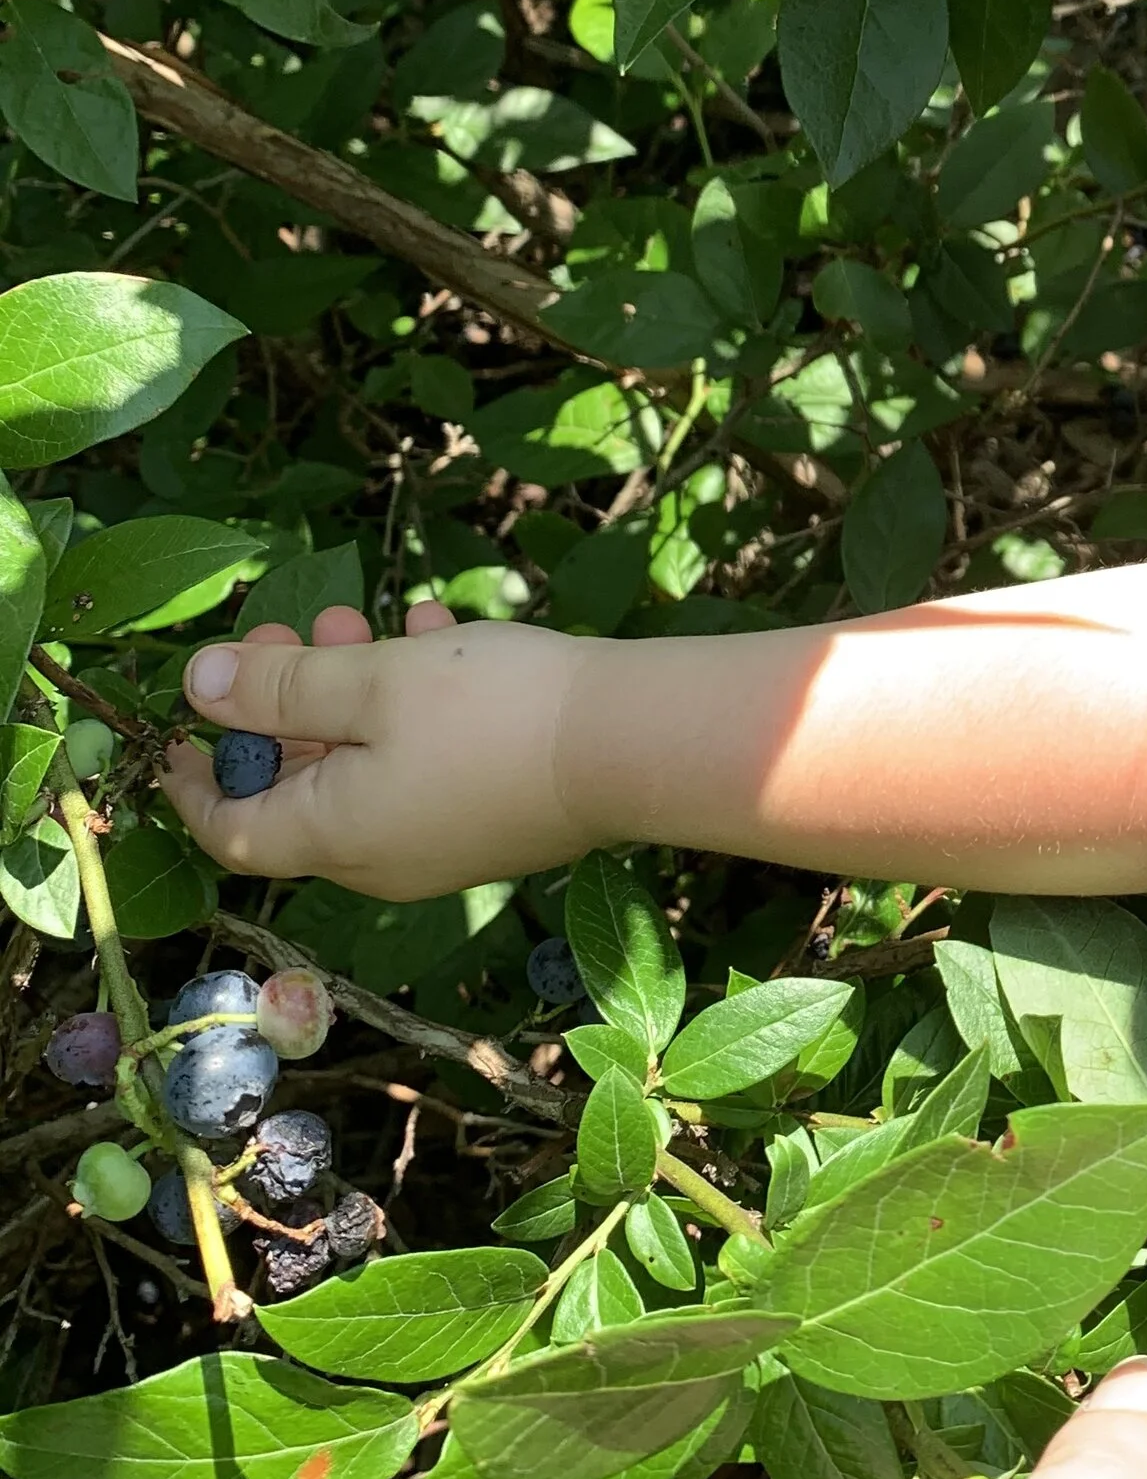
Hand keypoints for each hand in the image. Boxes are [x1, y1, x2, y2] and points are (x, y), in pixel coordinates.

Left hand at [158, 603, 600, 898]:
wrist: (634, 744)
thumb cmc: (491, 712)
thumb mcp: (371, 679)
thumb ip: (278, 684)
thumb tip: (197, 684)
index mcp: (336, 838)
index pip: (231, 831)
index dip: (194, 781)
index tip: (180, 726)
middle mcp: (382, 858)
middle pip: (301, 789)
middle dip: (286, 703)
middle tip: (292, 627)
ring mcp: (443, 842)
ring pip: (366, 766)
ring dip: (352, 692)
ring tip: (365, 620)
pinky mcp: (495, 817)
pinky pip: (426, 765)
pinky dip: (413, 707)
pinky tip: (437, 634)